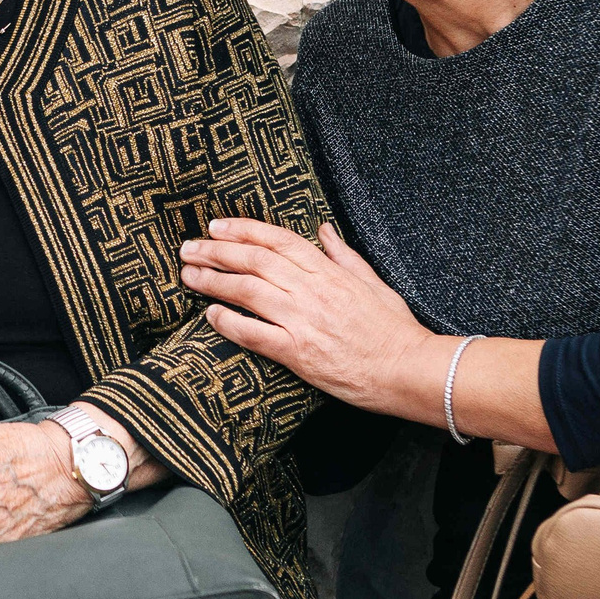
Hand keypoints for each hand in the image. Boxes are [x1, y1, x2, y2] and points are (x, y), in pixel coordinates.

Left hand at [179, 218, 435, 418]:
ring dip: (213, 282)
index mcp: (330, 272)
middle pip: (254, 261)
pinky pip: (255, 334)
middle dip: (216, 251)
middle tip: (189, 249)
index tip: (216, 227)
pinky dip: (229, 323)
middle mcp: (313, 291)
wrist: (410, 371)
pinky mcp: (300, 354)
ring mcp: (305, 321)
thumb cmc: (395, 330)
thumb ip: (343, 255)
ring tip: (189, 276)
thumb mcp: (374, 282)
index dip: (242, 230)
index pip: (278, 240)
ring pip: (248, 291)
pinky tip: (210, 316)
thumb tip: (322, 229)